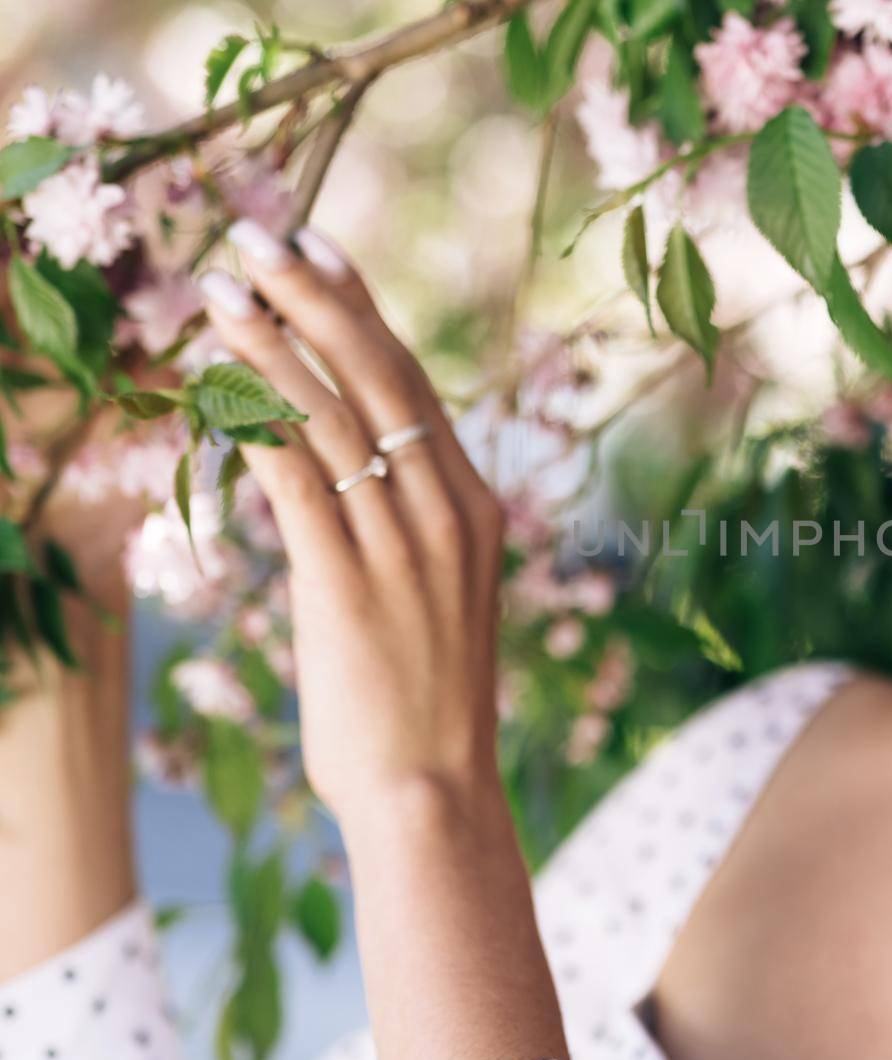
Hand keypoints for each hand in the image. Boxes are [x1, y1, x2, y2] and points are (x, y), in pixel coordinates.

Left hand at [197, 220, 506, 822]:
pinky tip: (217, 382)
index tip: (321, 251)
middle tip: (261, 237)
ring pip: (332, 416)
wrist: (434, 790)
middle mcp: (448, 512)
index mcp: (474, 509)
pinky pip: (296, 479)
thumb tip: (348, 474)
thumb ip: (408, 528)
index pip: (414, 386)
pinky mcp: (349, 583)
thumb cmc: (426, 702)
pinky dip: (255, 421)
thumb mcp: (437, 597)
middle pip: (378, 378)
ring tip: (220, 291)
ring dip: (271, 344)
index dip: (363, 310)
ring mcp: (403, 545)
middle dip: (316, 299)